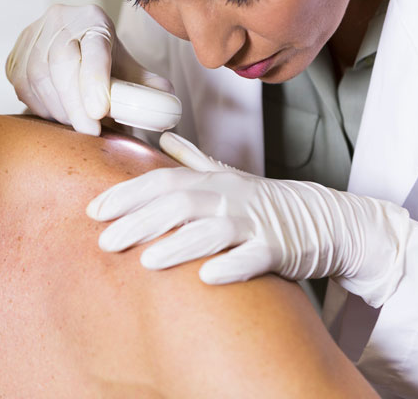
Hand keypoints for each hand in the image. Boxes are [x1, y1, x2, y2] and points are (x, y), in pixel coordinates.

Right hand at [6, 4, 171, 134]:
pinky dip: (42, 109)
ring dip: (60, 111)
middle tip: (91, 133)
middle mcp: (60, 20)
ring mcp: (32, 37)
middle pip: (62, 62)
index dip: (95, 79)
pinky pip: (23, 89)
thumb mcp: (129, 70)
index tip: (100, 111)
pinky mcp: (14, 57)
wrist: (72, 46)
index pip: (95, 47)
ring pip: (39, 79)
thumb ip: (147, 87)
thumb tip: (165, 106)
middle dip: (75, 104)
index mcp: (94, 19)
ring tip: (80, 126)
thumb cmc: (106, 63)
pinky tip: (59, 115)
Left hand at [86, 132, 412, 306]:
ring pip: (213, 230)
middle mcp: (228, 197)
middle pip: (179, 204)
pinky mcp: (277, 249)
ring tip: (146, 261)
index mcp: (211, 181)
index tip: (93, 209)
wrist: (323, 218)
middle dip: (139, 221)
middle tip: (104, 241)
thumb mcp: (227, 176)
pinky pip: (255, 256)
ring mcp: (253, 223)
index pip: (161, 182)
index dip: (127, 194)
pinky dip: (232, 265)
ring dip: (179, 244)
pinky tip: (208, 277)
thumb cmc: (265, 201)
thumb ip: (192, 161)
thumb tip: (163, 139)